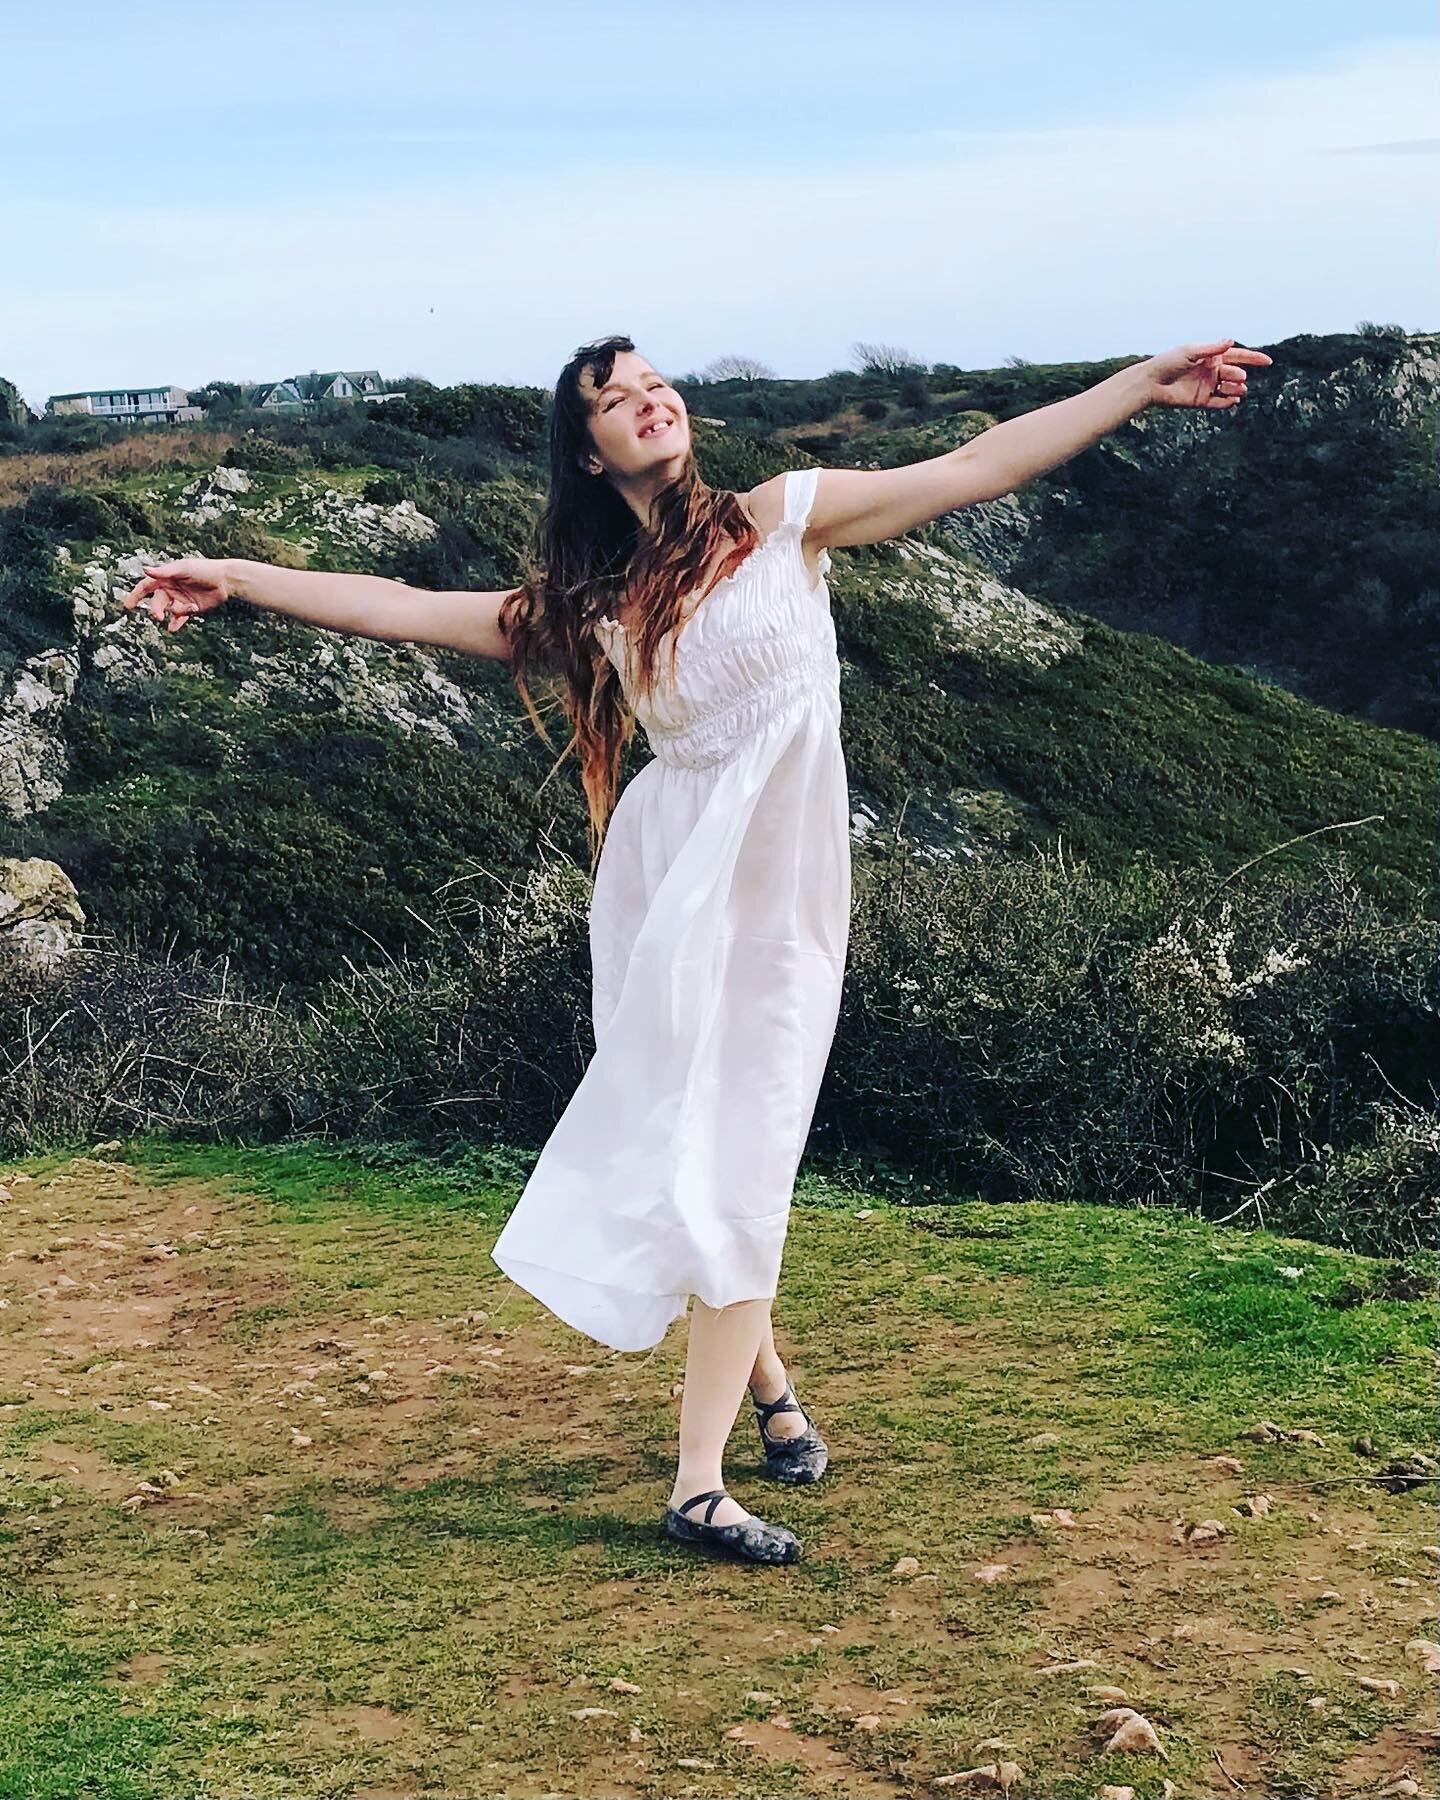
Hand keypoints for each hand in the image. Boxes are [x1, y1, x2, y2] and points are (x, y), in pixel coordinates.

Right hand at [123, 558, 233, 632]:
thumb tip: (145, 570)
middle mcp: (171, 589)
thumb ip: (164, 572)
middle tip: (158, 616)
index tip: (127, 606)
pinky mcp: (190, 609)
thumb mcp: (183, 569)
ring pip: (170, 611)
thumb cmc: (203, 569)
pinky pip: (179, 619)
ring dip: (176, 613)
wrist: (225, 581)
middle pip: (157, 602)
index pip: (146, 587)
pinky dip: (176, 624)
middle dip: (156, 609)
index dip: (135, 595)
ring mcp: (180, 600)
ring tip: (189, 608)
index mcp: (166, 578)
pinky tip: (172, 628)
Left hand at [1145, 338, 1273, 409]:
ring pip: (1230, 389)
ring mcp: (1207, 386)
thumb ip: (1211, 348)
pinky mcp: (1201, 400)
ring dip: (1237, 390)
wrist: (1151, 382)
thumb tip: (1231, 341)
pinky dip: (1228, 402)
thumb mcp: (1191, 351)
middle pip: (1235, 374)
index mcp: (1211, 356)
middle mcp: (1211, 371)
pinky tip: (1233, 400)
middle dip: (1239, 376)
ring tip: (1239, 390)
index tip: (1268, 361)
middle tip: (1237, 377)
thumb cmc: (1168, 362)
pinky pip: (1219, 403)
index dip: (1253, 358)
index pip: (1237, 356)